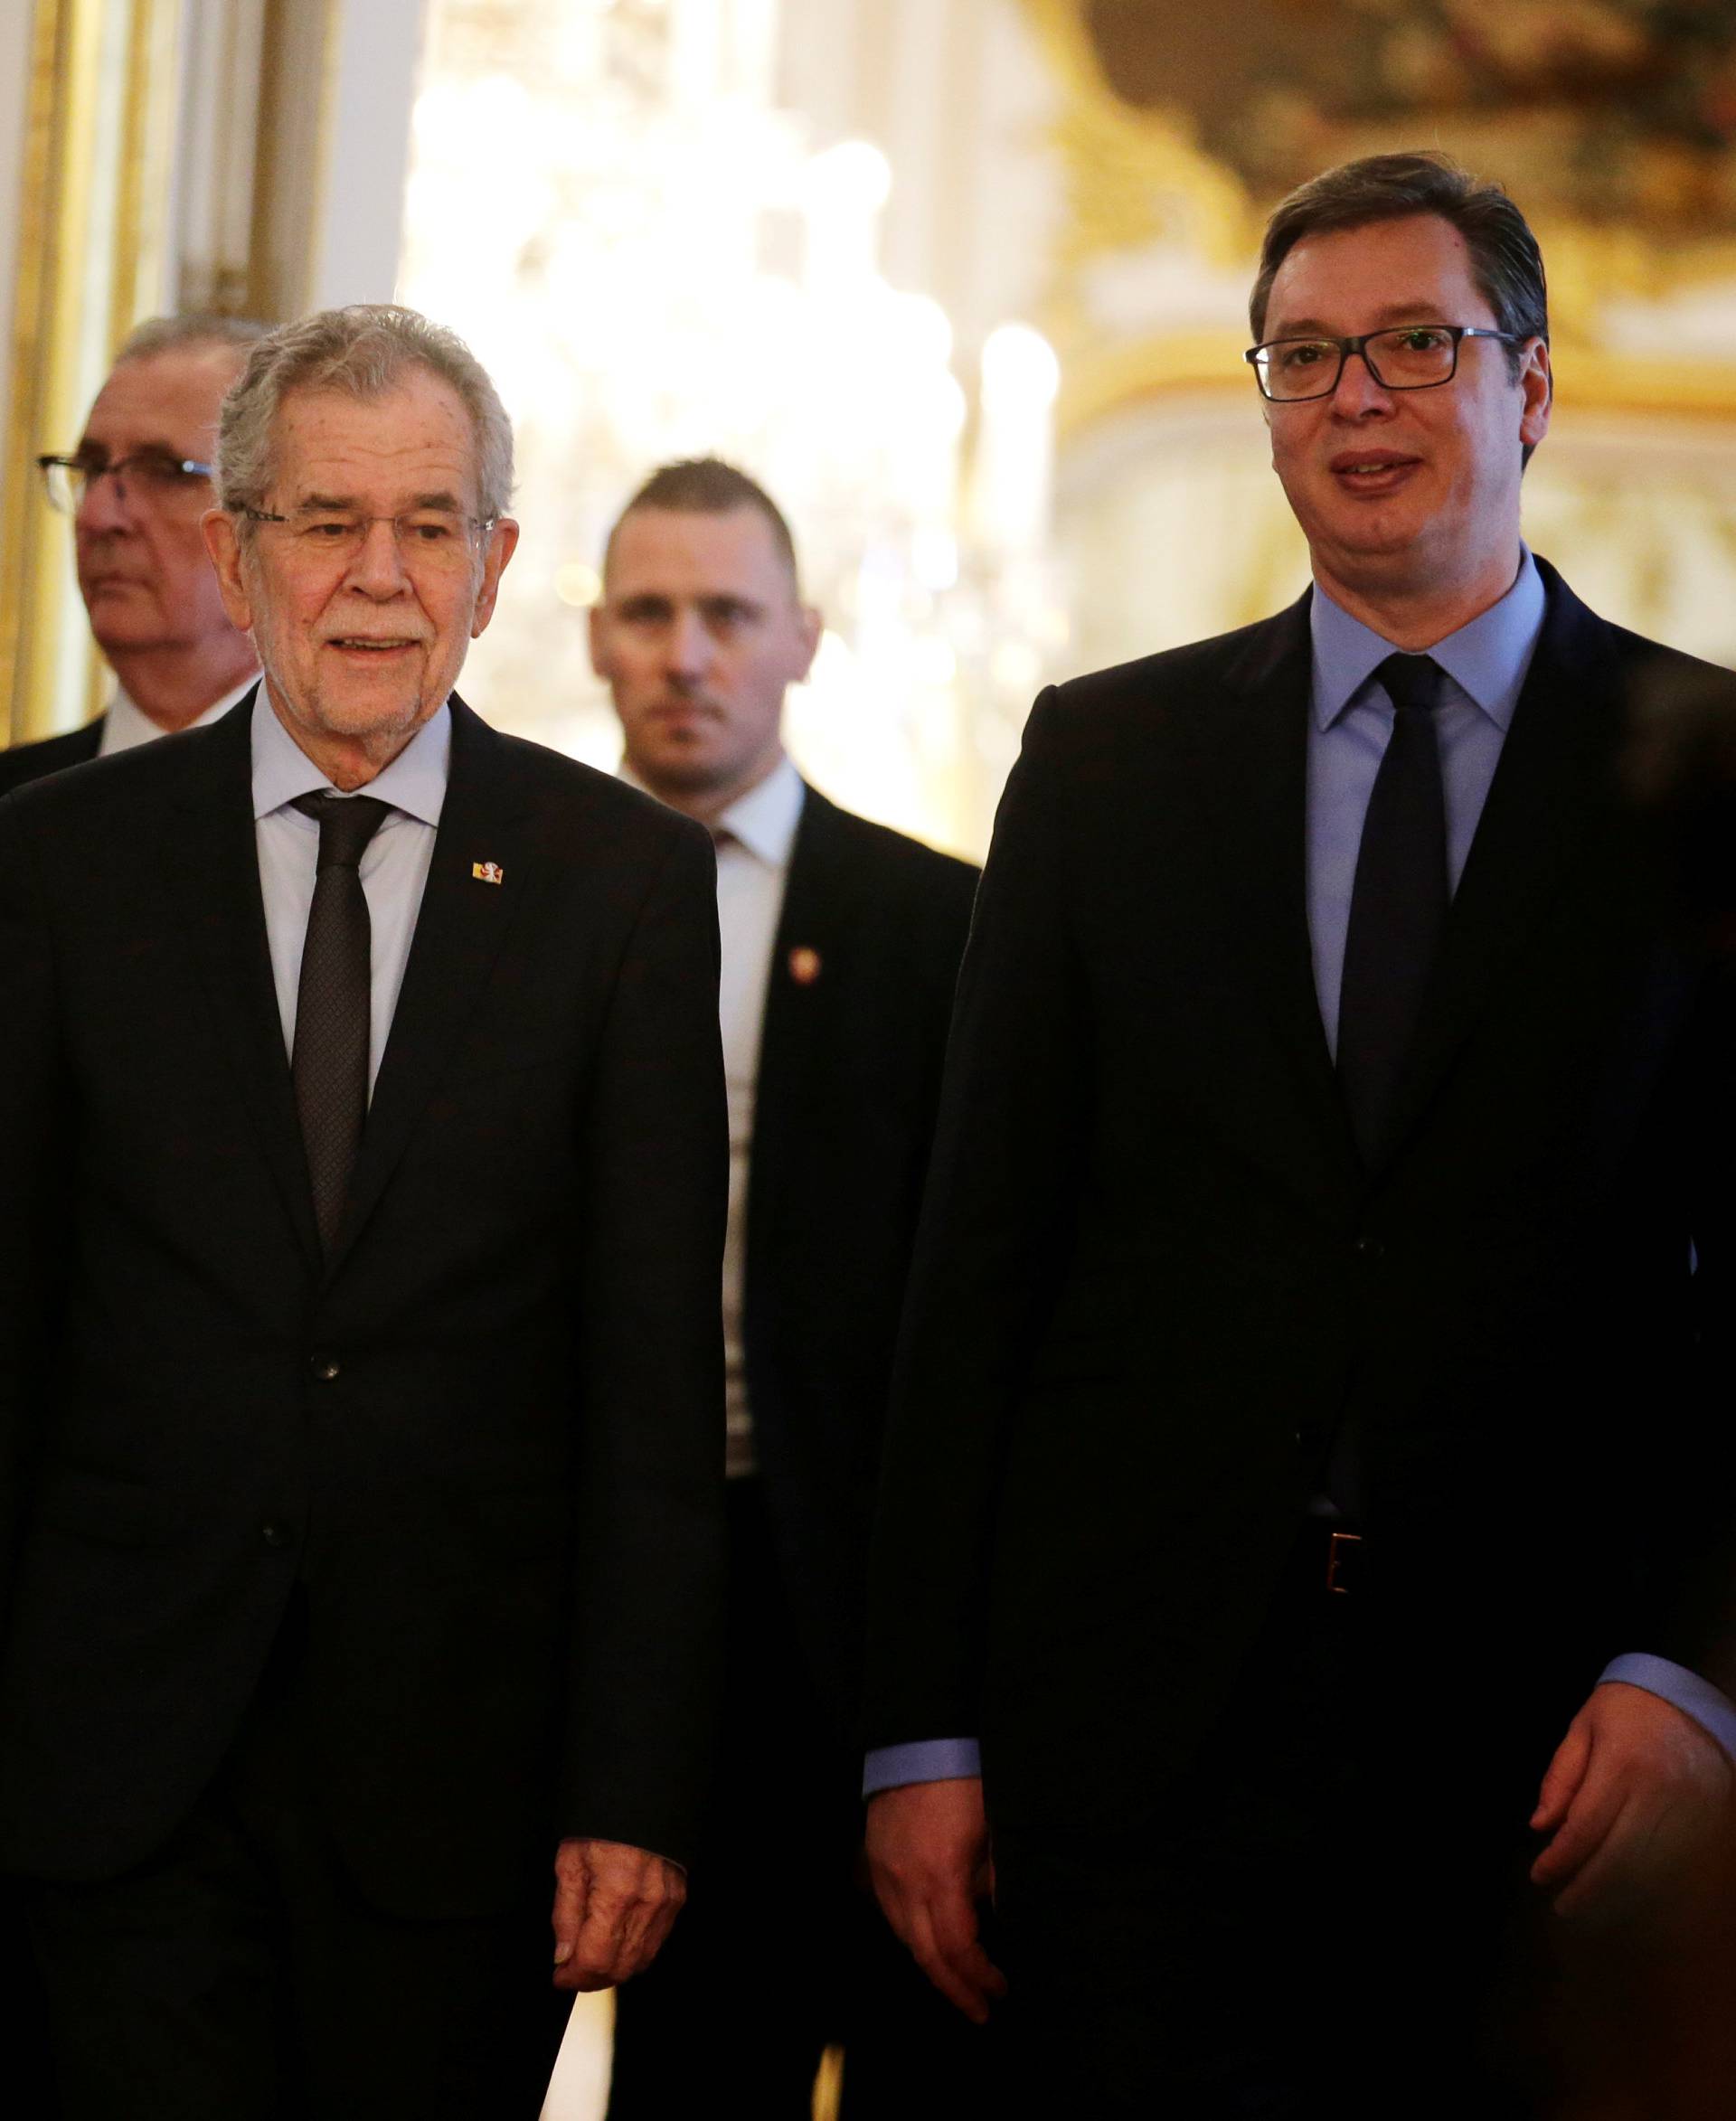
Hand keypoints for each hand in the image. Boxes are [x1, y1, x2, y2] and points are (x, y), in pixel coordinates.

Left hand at [550, 1836, 685, 1990]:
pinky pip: (655, 1942)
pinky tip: (616, 1943)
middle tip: (571, 1971)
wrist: (640, 1797)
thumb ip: (564, 1913)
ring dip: (613, 1969)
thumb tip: (562, 1954)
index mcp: (616, 1893)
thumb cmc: (602, 1822)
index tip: (559, 1975)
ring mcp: (666, 1903)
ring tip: (591, 1958)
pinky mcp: (676, 1899)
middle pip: (619, 1967)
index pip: (595, 1959)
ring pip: (640, 1960)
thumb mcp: (570, 1861)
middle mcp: (646, 1903)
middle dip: (591, 1978)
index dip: (573, 1976)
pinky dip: (634, 1952)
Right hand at [866, 1776, 1005, 2022]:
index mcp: (940, 1877)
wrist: (916, 1739)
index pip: (959, 1948)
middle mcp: (905, 1884)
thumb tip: (997, 1915)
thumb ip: (996, 1879)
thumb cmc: (964, 1781)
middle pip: (925, 1954)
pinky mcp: (873, 1860)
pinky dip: (912, 1937)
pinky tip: (929, 1942)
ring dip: (932, 1965)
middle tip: (980, 2010)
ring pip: (904, 1938)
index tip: (1002, 1989)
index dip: (979, 1975)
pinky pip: (890, 1914)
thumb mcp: (995, 1830)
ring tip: (958, 1983)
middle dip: (954, 1988)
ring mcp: (884, 1873)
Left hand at [1530, 1682, 1734, 1922]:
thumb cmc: (1628, 1710)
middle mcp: (1660, 1792)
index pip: (1586, 1827)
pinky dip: (1651, 1890)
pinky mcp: (1710, 1823)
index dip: (1561, 1858)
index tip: (1539, 1875)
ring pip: (1650, 1871)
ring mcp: (1690, 1812)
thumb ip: (1561, 1777)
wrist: (1693, 1700)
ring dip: (1618, 1898)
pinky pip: (1678, 1868)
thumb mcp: (1582, 1728)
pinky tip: (1627, 1898)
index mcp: (1622, 1764)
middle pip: (1620, 1858)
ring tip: (1590, 1910)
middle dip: (1587, 1890)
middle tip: (1563, 1908)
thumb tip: (1541, 1826)